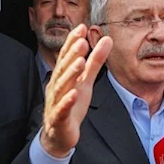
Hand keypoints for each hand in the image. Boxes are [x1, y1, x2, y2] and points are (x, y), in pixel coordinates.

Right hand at [40, 24, 112, 157]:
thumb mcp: (86, 81)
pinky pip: (62, 110)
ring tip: (80, 62)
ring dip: (70, 74)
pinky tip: (74, 94)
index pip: (66, 56)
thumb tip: (107, 39)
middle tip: (81, 41)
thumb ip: (95, 61)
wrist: (59, 135)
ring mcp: (56, 102)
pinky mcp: (58, 119)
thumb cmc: (72, 104)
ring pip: (61, 87)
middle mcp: (57, 87)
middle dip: (72, 54)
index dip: (72, 42)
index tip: (81, 27)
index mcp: (63, 76)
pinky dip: (67, 101)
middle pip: (63, 68)